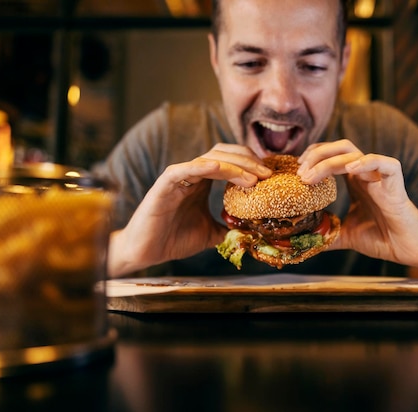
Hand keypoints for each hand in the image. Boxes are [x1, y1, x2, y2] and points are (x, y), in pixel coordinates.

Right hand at [108, 144, 271, 276]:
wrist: (146, 252)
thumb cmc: (173, 239)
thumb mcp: (211, 234)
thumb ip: (229, 228)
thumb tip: (254, 232)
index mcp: (202, 181)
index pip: (230, 160)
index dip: (251, 164)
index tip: (270, 176)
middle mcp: (192, 174)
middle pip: (224, 154)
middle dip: (249, 160)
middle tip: (268, 173)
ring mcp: (179, 176)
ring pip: (210, 158)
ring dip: (235, 165)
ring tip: (255, 178)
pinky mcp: (166, 183)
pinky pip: (188, 168)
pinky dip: (207, 166)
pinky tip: (224, 171)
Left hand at [298, 140, 417, 283]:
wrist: (408, 249)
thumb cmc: (383, 238)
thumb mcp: (347, 235)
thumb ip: (328, 234)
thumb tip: (306, 241)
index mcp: (355, 181)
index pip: (331, 156)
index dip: (312, 157)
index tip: (296, 171)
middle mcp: (366, 174)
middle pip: (339, 148)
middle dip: (316, 154)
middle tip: (299, 172)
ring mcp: (380, 176)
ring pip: (354, 153)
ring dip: (328, 160)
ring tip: (311, 175)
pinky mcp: (396, 184)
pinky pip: (385, 163)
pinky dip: (367, 162)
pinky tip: (350, 169)